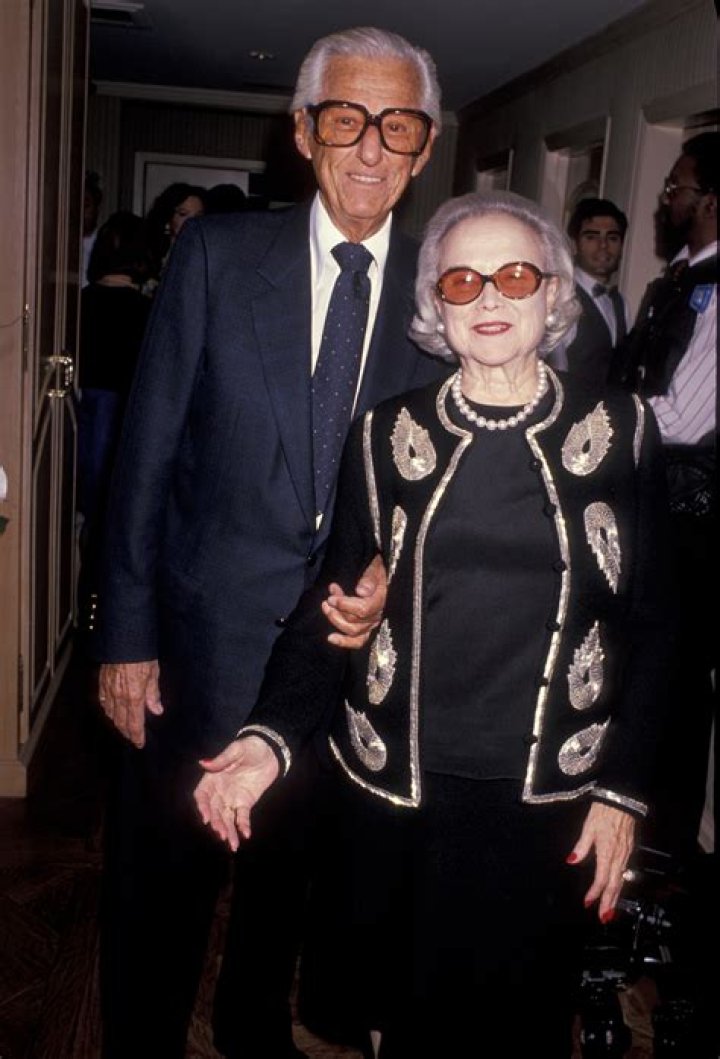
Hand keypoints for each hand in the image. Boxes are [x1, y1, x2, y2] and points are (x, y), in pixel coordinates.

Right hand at [98, 660, 162, 747]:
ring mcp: (108, 691)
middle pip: (121, 722)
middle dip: (127, 732)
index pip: (135, 724)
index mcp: (134, 697)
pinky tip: (111, 712)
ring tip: (123, 727)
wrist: (123, 640)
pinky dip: (108, 710)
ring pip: (111, 714)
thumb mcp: (153, 673)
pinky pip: (103, 702)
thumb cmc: (141, 655)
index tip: (140, 744)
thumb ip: (153, 694)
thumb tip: (157, 711)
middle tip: (132, 738)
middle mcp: (119, 697)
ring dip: (117, 723)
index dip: (137, 736)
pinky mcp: (102, 683)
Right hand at [194, 736, 279, 850]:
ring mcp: (232, 798)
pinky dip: (243, 825)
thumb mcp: (236, 750)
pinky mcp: (246, 802)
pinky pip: (243, 816)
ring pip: (227, 817)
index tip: (206, 818)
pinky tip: (246, 834)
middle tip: (222, 834)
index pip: (202, 795)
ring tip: (232, 844)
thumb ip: (221, 759)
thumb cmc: (250, 746)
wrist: (270, 751)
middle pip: (214, 810)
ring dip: (228, 830)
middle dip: (217, 823)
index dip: (202, 807)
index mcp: (213, 778)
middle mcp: (220, 791)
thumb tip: (203, 763)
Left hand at [323, 553, 386, 648]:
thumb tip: (362, 591)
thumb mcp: (374, 566)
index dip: (345, 605)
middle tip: (327, 600)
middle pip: (355, 622)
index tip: (331, 597)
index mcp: (381, 599)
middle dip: (337, 611)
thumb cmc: (375, 568)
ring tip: (326, 607)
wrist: (379, 573)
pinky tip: (331, 638)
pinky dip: (344, 642)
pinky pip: (358, 641)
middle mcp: (378, 615)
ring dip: (336, 620)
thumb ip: (369, 577)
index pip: (363, 609)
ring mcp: (372, 624)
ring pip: (353, 631)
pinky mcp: (366, 629)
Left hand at [567, 802, 635, 921]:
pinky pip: (625, 871)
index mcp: (606, 851)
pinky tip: (617, 889)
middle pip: (614, 884)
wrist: (622, 799)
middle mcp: (618, 855)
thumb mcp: (588, 826)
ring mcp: (626, 853)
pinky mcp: (629, 850)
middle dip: (609, 902)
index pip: (601, 878)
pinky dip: (621, 884)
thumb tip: (571, 860)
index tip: (588, 902)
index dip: (595, 892)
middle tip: (604, 917)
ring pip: (621, 880)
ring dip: (616, 896)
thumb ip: (581, 846)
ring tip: (610, 910)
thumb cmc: (603, 811)